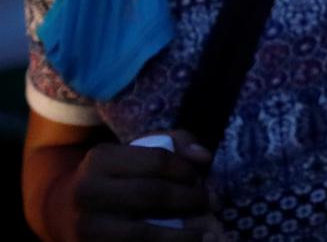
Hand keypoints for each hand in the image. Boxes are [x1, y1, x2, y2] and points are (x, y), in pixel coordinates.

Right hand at [69, 129, 213, 239]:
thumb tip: (204, 158)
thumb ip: (176, 143)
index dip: (186, 170)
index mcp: (100, 159)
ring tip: (208, 233)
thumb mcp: (137, 150)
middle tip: (212, 203)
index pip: (157, 160)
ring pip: (143, 233)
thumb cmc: (116, 177)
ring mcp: (86, 226)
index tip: (200, 178)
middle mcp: (87, 192)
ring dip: (183, 235)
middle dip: (191, 199)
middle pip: (153, 194)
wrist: (64, 210)